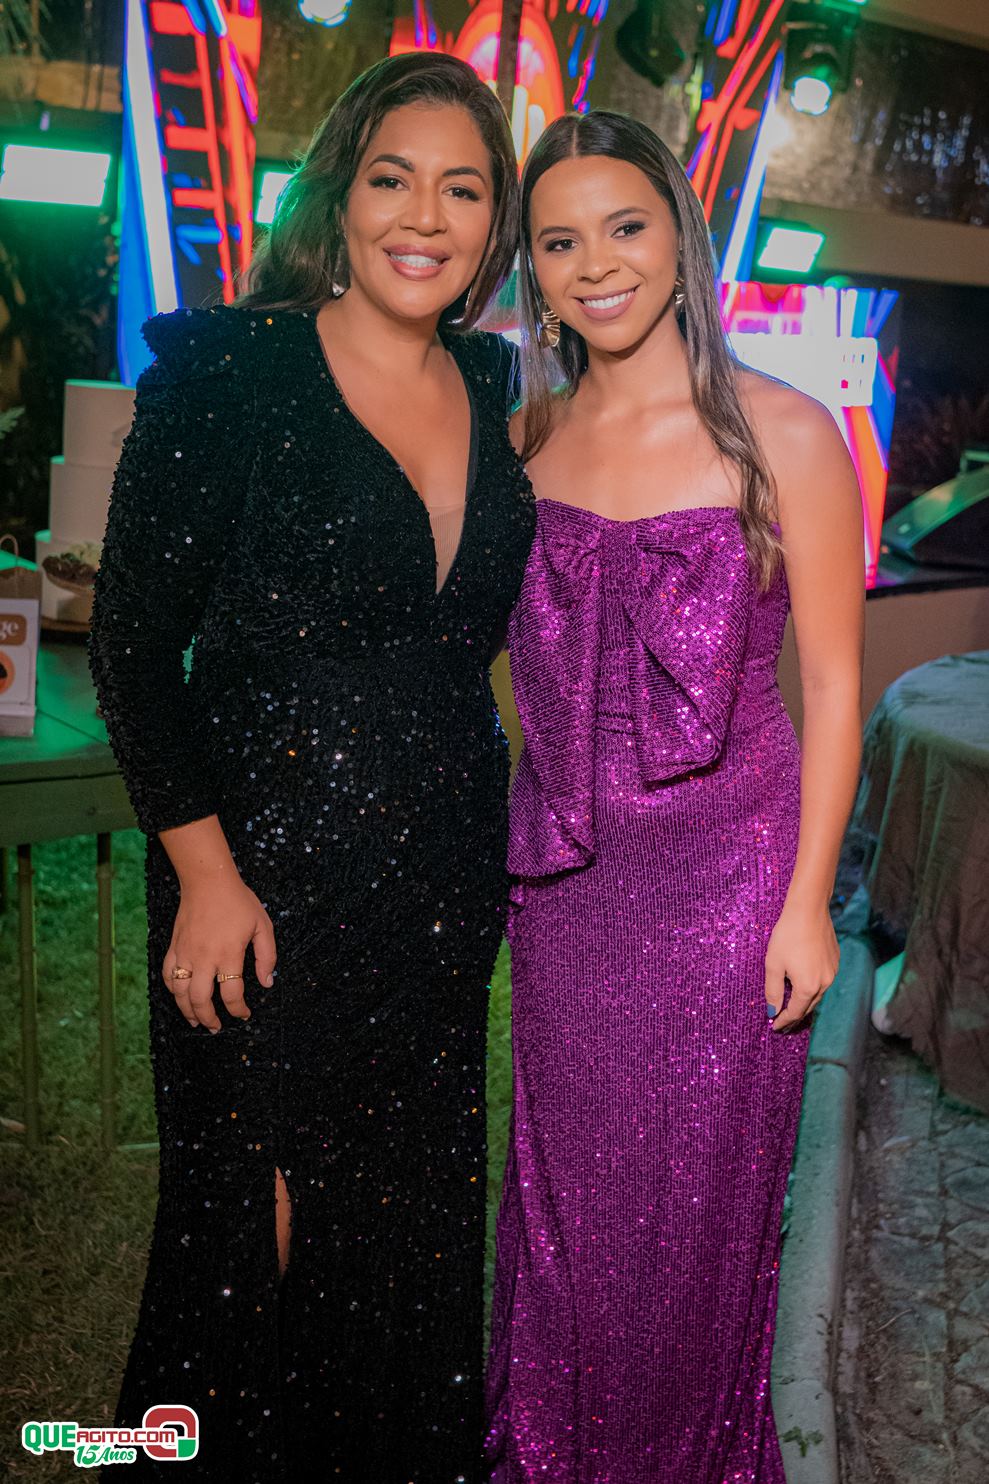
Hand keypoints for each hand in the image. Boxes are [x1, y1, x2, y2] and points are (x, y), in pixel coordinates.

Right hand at [162, 875, 276, 1031]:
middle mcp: (204, 958)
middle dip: (209, 1019)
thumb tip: (267, 982)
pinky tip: (180, 996)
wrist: (207, 880)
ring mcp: (185, 953)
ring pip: (180, 992)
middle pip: (200, 1000)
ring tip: (196, 1021)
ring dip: (187, 1011)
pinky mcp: (174, 947)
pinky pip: (168, 975)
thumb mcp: (262, 926)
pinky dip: (173, 990)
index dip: (238, 1010)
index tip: (244, 1014)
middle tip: (216, 1027)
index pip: (231, 993)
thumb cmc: (238, 901)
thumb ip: (267, 956)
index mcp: (228, 954)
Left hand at [764, 901, 838, 1032]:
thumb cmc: (787, 936)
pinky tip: (805, 985)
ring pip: (817, 994)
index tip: (775, 1028)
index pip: (795, 1012)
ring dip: (805, 1002)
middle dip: (795, 1016)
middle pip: (808, 1007)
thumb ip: (772, 991)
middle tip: (784, 1023)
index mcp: (807, 987)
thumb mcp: (773, 964)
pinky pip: (823, 981)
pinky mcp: (836, 961)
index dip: (784, 1021)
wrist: (809, 911)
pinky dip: (813, 988)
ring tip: (794, 1007)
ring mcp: (832, 972)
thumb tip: (772, 1011)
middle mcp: (824, 983)